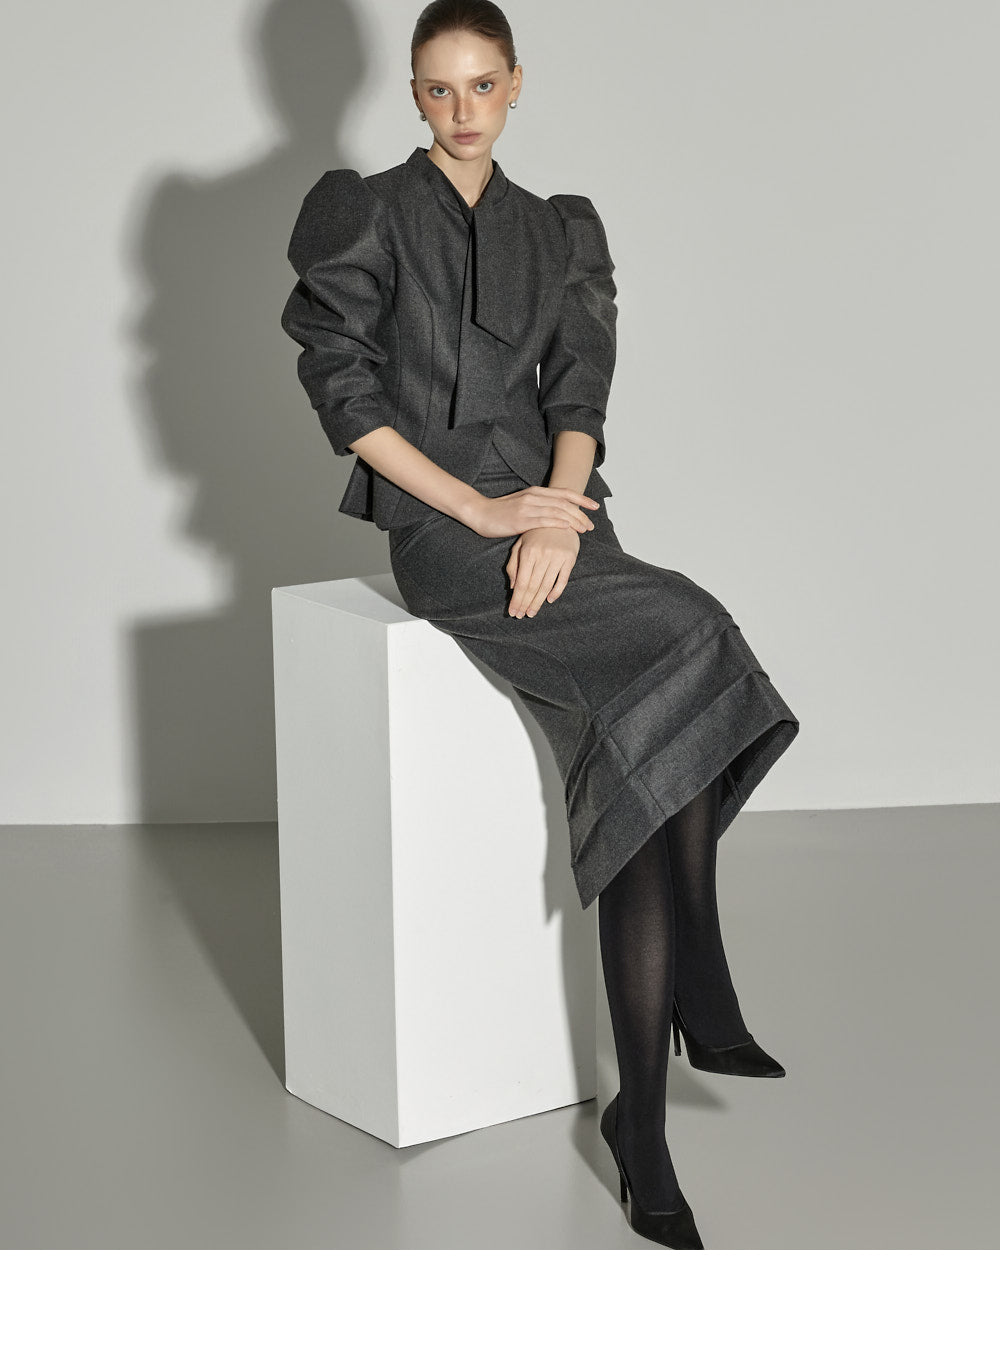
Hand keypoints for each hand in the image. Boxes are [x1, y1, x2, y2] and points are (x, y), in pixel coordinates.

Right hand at [466, 485, 598, 538]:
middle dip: (581, 514)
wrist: (479, 513)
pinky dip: (558, 523)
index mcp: (535, 491)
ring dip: (574, 520)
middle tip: (591, 525)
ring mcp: (527, 507)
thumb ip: (538, 505)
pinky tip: (568, 529)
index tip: (594, 506)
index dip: (581, 498)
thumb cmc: (501, 511)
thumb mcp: (522, 504)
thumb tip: (555, 513)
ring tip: (584, 530)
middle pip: (564, 503)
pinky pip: (544, 520)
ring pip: (558, 511)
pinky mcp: (520, 519)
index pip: (564, 492)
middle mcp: (533, 496)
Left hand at [507, 526, 582, 617]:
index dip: (517, 599)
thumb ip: (514, 565)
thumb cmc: (536, 532)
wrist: (560, 515)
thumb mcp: (520, 545)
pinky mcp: (570, 557)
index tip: (513, 612)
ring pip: (547, 585)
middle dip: (526, 603)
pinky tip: (549, 600)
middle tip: (521, 616)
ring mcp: (557, 556)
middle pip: (534, 586)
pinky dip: (556, 592)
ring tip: (532, 612)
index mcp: (528, 552)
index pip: (522, 582)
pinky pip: (563, 579)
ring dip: (538, 602)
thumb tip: (513, 587)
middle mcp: (543, 555)